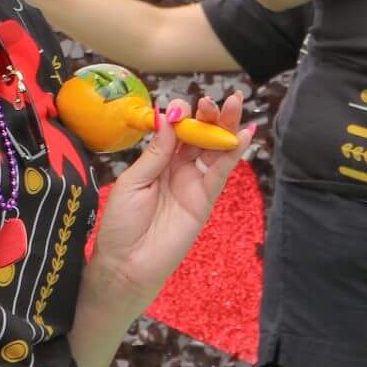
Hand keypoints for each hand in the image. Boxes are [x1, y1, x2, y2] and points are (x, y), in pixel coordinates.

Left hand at [84, 90, 253, 309]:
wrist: (126, 265)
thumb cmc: (121, 224)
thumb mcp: (133, 182)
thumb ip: (156, 152)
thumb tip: (168, 117)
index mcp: (157, 160)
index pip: (175, 130)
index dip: (180, 116)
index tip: (180, 108)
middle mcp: (178, 168)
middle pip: (199, 135)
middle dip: (208, 115)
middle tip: (213, 101)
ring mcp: (194, 183)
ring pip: (214, 149)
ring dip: (226, 127)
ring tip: (235, 105)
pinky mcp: (205, 200)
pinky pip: (222, 172)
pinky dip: (234, 153)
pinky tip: (246, 134)